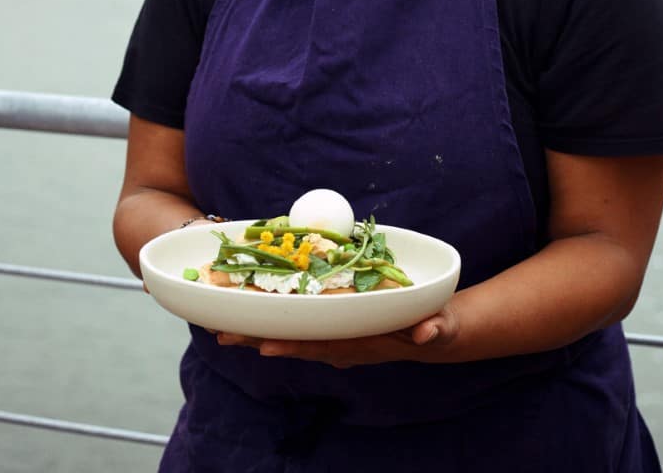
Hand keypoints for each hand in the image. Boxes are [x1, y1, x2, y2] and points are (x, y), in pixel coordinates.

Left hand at [214, 303, 460, 367]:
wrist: (436, 333)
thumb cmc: (436, 326)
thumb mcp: (440, 327)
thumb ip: (434, 330)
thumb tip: (427, 333)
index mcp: (364, 343)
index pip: (324, 345)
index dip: (295, 346)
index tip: (266, 347)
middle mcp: (344, 344)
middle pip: (297, 342)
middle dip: (260, 338)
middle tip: (222, 334)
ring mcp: (338, 337)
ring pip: (294, 336)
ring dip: (259, 332)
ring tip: (223, 328)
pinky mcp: (337, 327)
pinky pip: (302, 326)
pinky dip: (277, 322)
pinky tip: (253, 316)